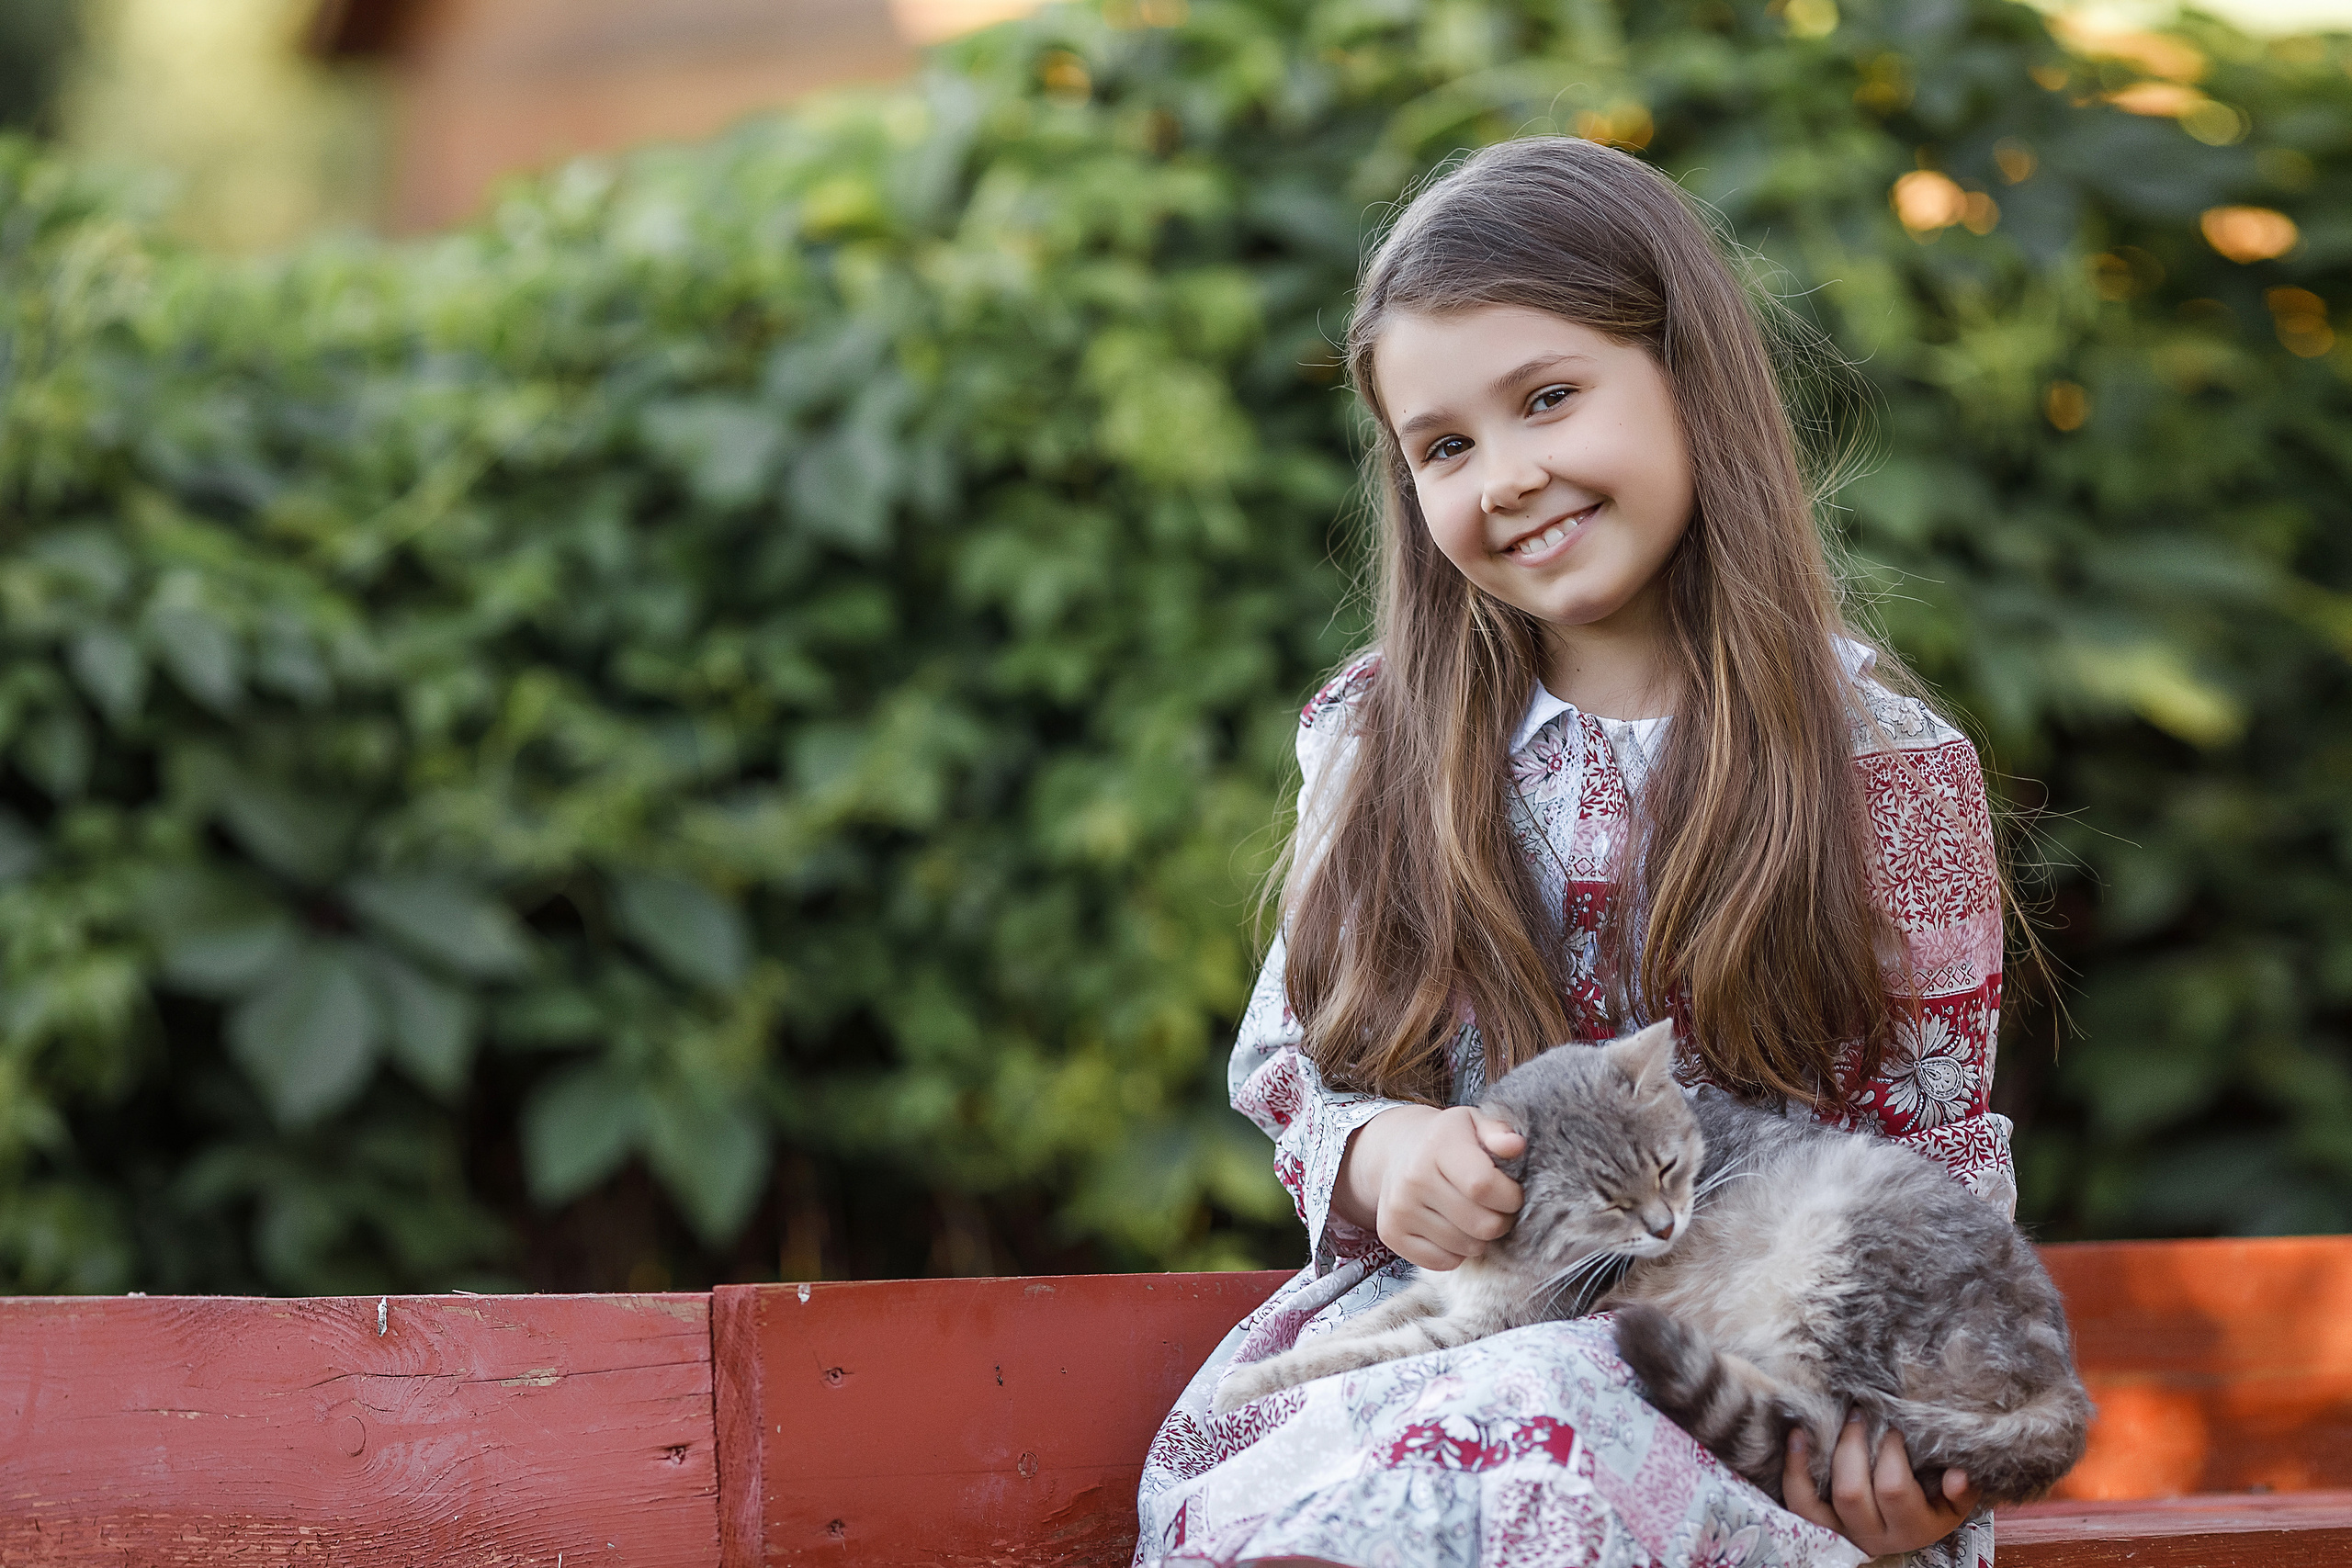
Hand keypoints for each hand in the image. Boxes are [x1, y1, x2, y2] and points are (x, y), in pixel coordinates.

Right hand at [1338, 1104, 1524, 1270]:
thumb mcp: (1473, 1124)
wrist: (1398, 1152)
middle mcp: (1413, 1178)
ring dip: (1480, 1238)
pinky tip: (1453, 1229)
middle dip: (1502, 1220)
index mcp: (1438, 1145)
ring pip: (1466, 1247)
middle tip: (1497, 1208)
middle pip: (1481, 1224)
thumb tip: (1515, 1146)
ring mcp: (1399, 1209)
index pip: (1483, 1185)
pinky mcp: (1391, 1233)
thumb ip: (1498, 1132)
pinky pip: (1442, 1262)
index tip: (1513, 1193)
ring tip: (1474, 1216)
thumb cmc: (1447, 1141)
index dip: (1510, 1196)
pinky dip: (1456, 1252)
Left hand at [1783, 1417, 1980, 1556]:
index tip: (1893, 1424)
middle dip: (1853, 1445)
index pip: (1893, 1489)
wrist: (1906, 1523)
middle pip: (1852, 1493)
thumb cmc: (1931, 1500)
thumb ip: (1961, 1489)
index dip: (1889, 1452)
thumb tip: (1958, 1475)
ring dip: (1824, 1455)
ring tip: (1832, 1419)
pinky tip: (1797, 1435)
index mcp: (1913, 1528)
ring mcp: (1843, 1532)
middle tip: (1862, 1412)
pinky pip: (1799, 1501)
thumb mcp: (1952, 1500)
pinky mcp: (1818, 1524)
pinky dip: (1794, 1468)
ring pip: (1822, 1500)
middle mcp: (1875, 1536)